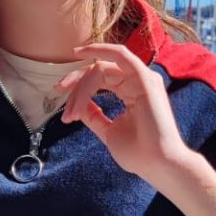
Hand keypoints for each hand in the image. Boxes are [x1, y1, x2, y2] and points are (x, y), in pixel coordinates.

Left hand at [58, 42, 215, 215]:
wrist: (158, 165)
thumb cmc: (138, 153)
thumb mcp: (108, 130)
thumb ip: (94, 115)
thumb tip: (78, 105)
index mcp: (132, 91)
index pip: (99, 79)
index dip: (78, 90)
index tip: (65, 113)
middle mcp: (138, 81)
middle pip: (98, 70)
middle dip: (74, 82)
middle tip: (58, 94)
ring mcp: (143, 79)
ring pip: (101, 68)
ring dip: (81, 84)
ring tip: (72, 110)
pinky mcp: (144, 79)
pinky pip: (120, 56)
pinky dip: (100, 50)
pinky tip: (82, 53)